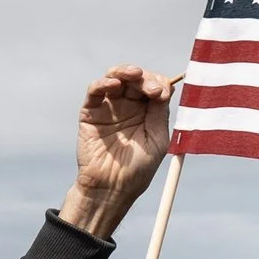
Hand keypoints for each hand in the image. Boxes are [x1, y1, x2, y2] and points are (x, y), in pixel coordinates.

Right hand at [58, 67, 174, 240]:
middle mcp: (128, 106)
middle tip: (151, 88)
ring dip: (124, 71)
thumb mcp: (157, 140)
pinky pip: (95, 90)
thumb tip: (167, 85)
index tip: (162, 93)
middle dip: (145, 78)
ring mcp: (109, 107)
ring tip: (133, 74)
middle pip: (136, 79)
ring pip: (115, 77)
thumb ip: (160, 113)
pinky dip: (103, 82)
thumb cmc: (137, 169)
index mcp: (147, 112)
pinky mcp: (91, 112)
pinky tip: (113, 84)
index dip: (159, 83)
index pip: (154, 86)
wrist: (112, 188)